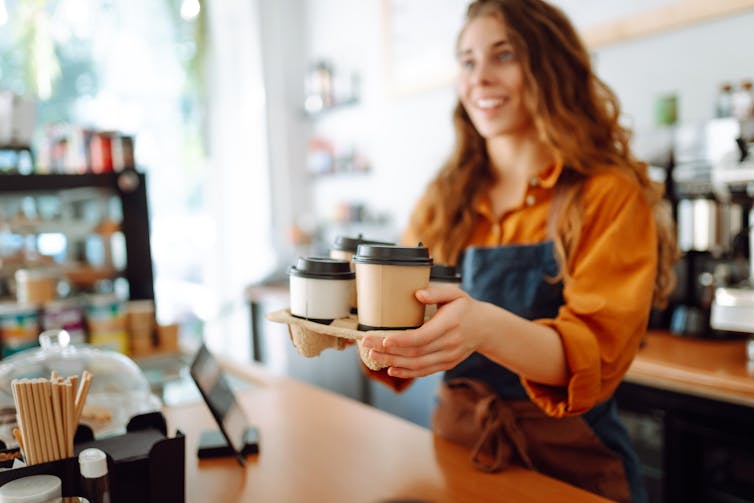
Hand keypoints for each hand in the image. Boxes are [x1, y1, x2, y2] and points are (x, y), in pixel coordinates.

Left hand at [360, 284, 488, 377]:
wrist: (485, 328)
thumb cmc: (465, 307)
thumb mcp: (455, 293)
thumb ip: (437, 292)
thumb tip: (418, 294)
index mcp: (449, 324)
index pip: (422, 337)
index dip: (401, 340)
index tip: (384, 339)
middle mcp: (449, 344)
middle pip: (415, 353)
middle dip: (388, 351)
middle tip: (367, 345)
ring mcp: (448, 357)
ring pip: (417, 365)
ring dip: (393, 363)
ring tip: (373, 357)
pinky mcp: (446, 364)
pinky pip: (424, 371)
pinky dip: (406, 372)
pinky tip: (391, 369)